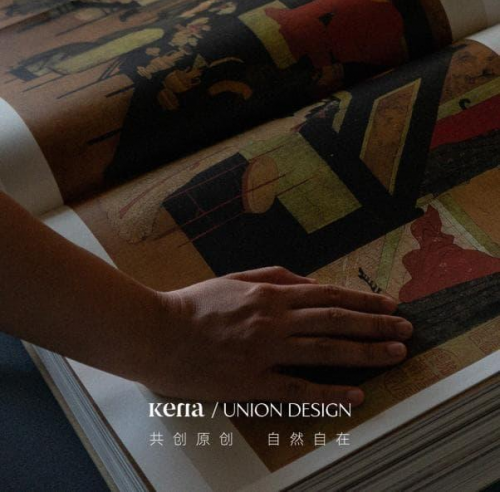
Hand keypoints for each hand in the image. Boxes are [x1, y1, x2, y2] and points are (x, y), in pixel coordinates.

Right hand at [147, 266, 411, 404]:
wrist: (156, 332)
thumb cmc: (194, 305)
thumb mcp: (236, 279)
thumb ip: (275, 278)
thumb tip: (310, 283)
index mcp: (270, 295)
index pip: (328, 296)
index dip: (362, 301)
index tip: (388, 305)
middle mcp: (274, 320)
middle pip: (336, 322)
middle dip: (375, 325)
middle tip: (405, 331)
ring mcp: (265, 352)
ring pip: (326, 351)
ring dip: (364, 353)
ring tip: (393, 355)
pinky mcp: (252, 382)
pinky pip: (297, 388)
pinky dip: (329, 392)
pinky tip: (355, 394)